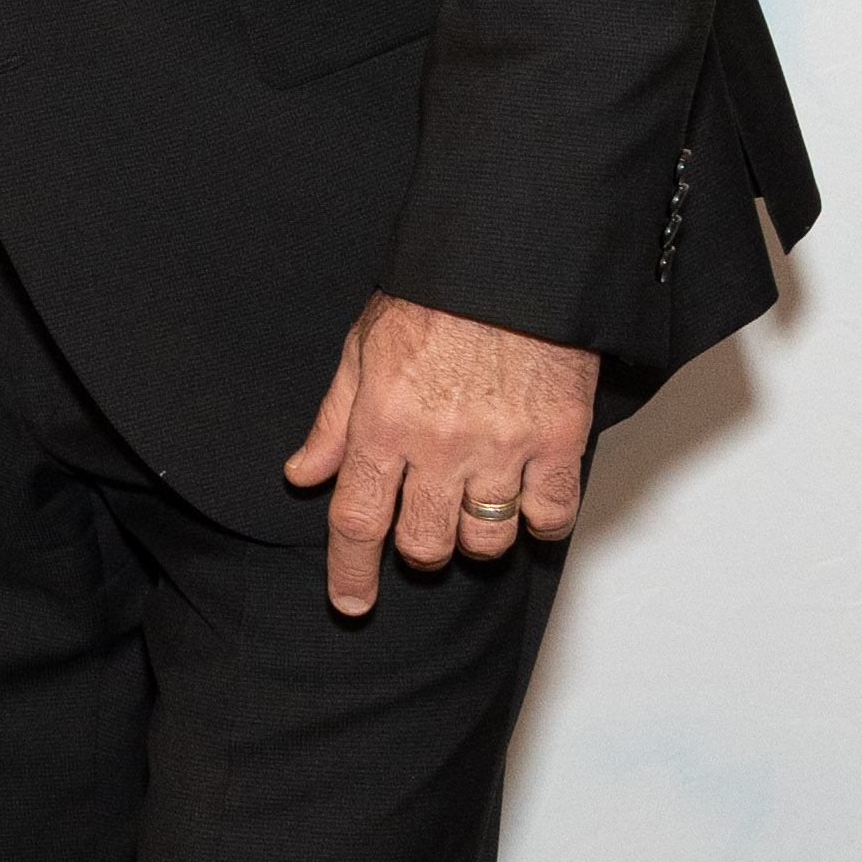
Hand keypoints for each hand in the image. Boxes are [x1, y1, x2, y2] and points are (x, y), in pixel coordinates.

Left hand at [281, 292, 593, 616]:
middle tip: (424, 524)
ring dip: (474, 538)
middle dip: (417, 550)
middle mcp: (439, 446)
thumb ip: (333, 421)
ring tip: (474, 504)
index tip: (352, 601)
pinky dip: (539, 522)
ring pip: (484, 541)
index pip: (357, 522)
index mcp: (384, 423)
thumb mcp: (362, 348)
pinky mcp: (557, 442)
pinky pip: (550, 516)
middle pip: (422, 544)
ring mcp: (501, 448)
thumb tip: (304, 474)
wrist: (514, 260)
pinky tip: (528, 500)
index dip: (350, 572)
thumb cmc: (437, 296)